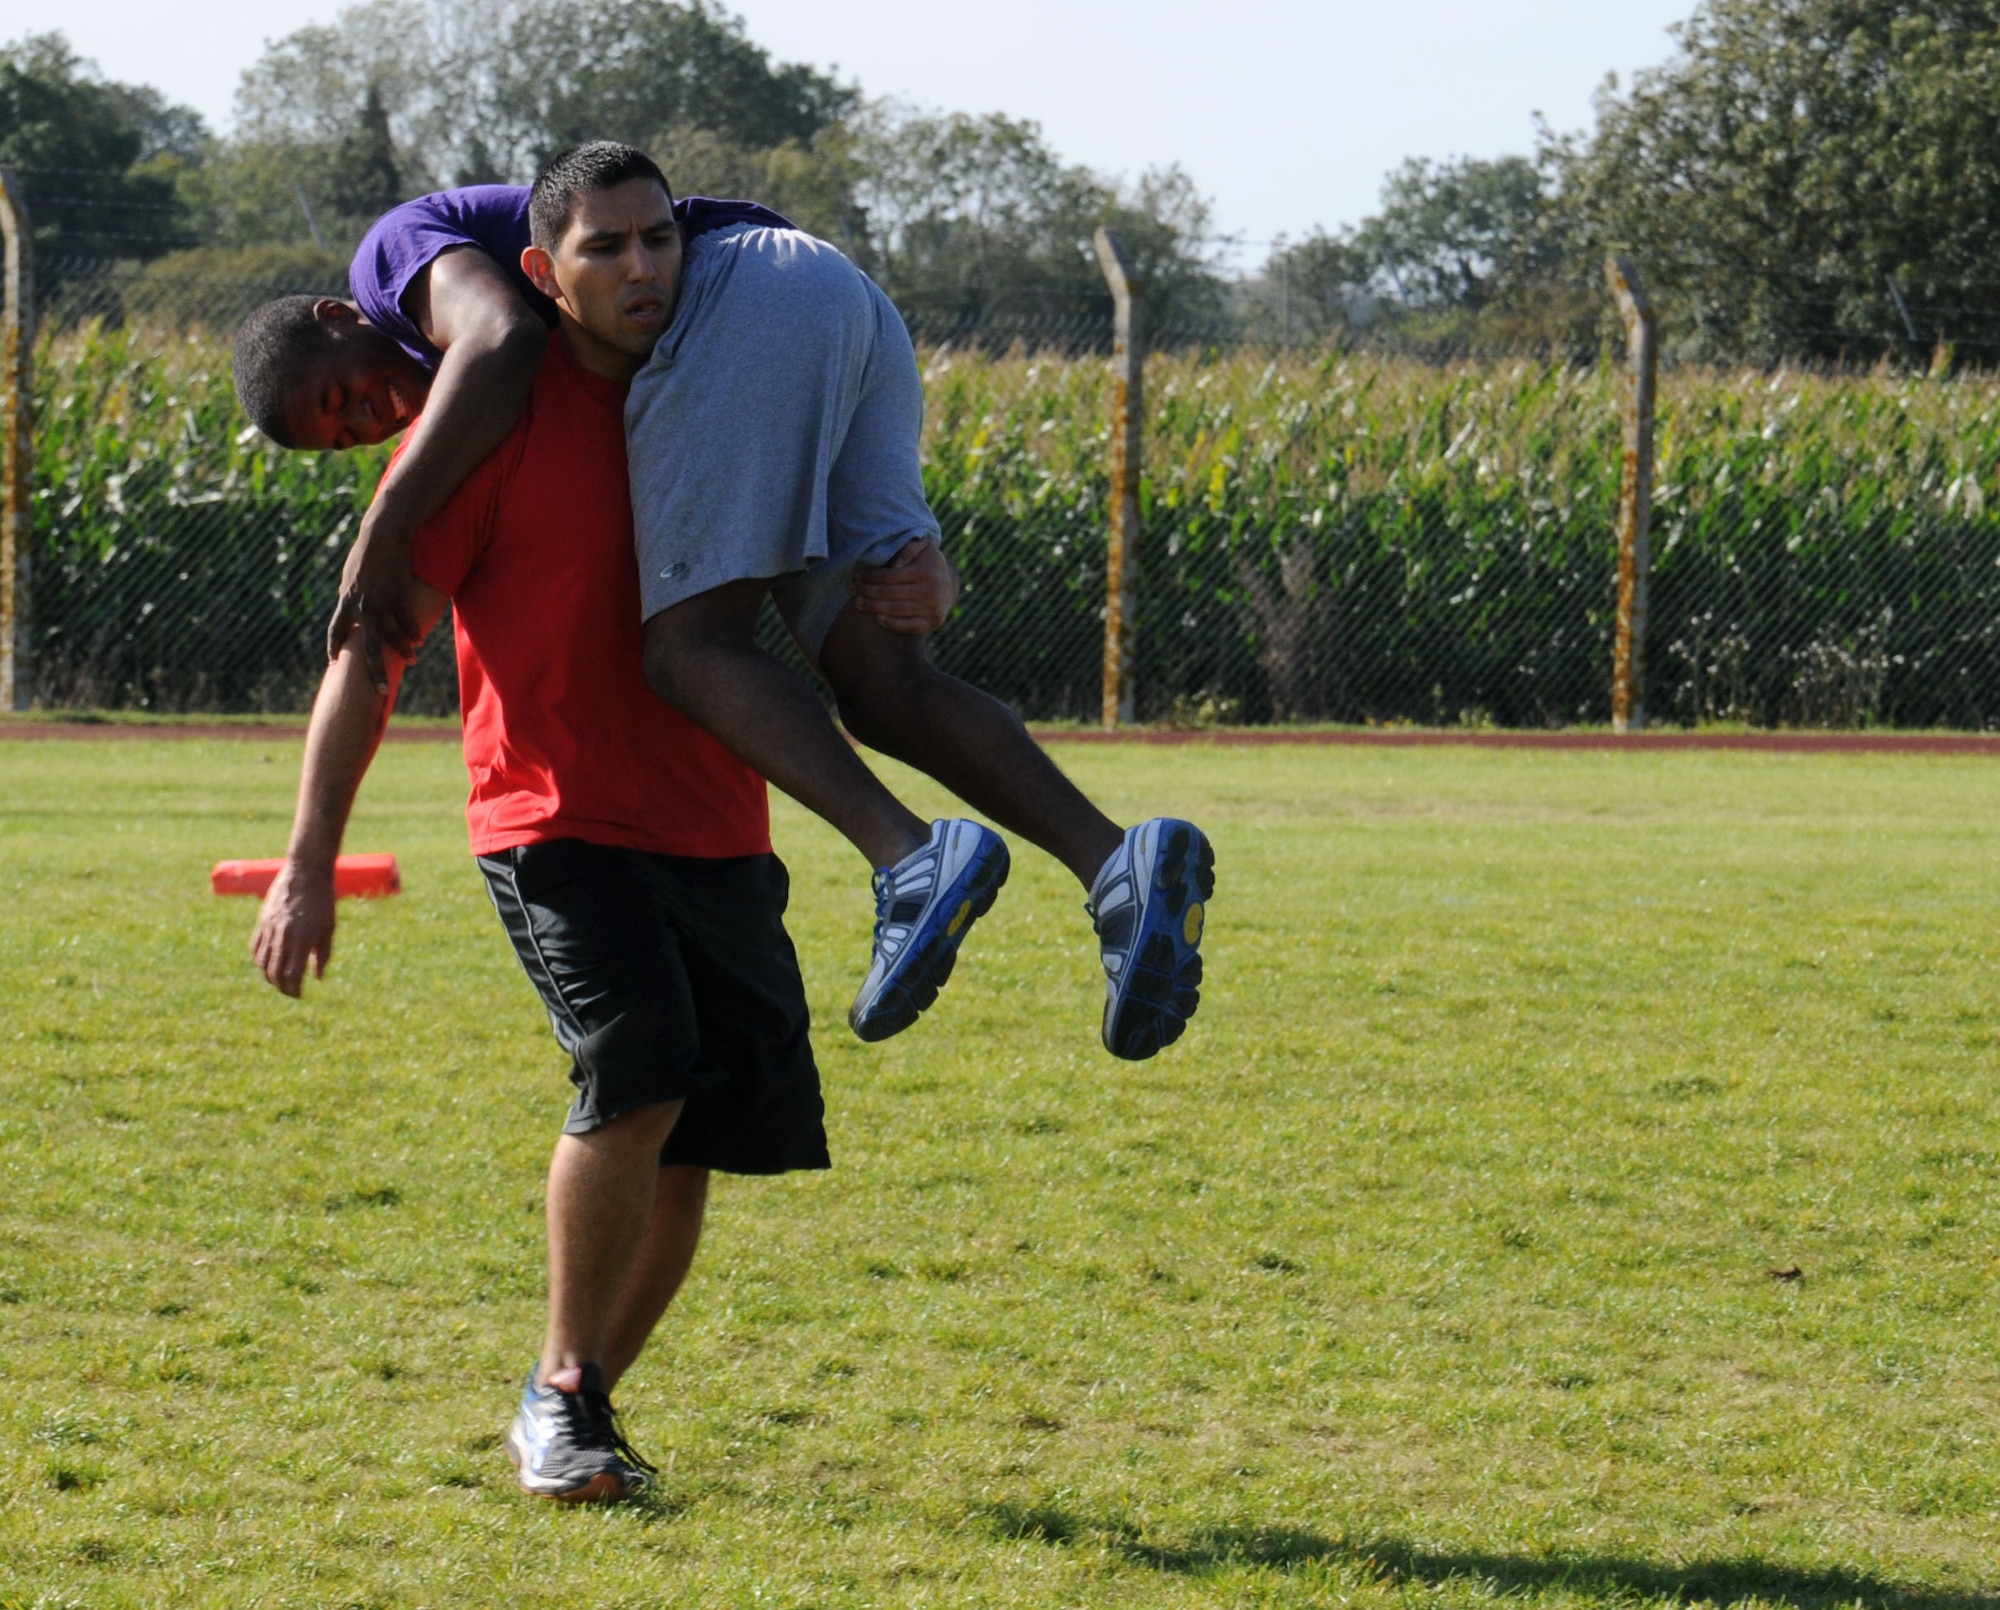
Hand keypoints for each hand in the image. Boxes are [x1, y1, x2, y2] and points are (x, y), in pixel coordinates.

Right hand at [251, 861, 336, 998]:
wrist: (305, 872)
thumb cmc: (323, 900)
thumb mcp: (329, 928)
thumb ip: (322, 954)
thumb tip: (317, 978)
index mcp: (303, 939)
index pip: (292, 974)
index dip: (294, 989)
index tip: (299, 994)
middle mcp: (284, 935)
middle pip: (275, 971)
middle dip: (281, 986)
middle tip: (289, 992)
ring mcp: (269, 927)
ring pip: (262, 961)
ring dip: (268, 976)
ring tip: (277, 981)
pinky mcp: (262, 920)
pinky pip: (255, 946)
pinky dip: (258, 960)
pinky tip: (265, 965)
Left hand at [327, 512, 419, 692]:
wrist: (382, 537)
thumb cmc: (365, 553)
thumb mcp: (351, 575)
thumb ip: (349, 593)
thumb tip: (346, 602)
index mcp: (345, 601)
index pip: (335, 631)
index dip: (334, 648)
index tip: (333, 663)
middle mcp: (361, 607)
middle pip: (366, 646)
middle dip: (373, 670)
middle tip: (380, 690)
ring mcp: (381, 603)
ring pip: (392, 636)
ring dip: (403, 651)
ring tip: (412, 660)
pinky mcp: (399, 597)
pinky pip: (407, 621)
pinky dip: (414, 632)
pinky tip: (419, 639)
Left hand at [847, 538, 959, 635]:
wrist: (950, 586)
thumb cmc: (929, 564)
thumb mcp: (923, 548)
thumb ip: (908, 549)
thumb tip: (894, 565)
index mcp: (924, 572)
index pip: (889, 576)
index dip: (870, 577)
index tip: (857, 576)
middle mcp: (929, 591)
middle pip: (889, 594)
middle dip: (866, 591)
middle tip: (851, 589)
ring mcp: (931, 609)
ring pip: (895, 610)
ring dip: (873, 607)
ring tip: (858, 603)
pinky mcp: (932, 623)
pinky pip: (908, 627)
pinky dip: (891, 624)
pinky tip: (878, 619)